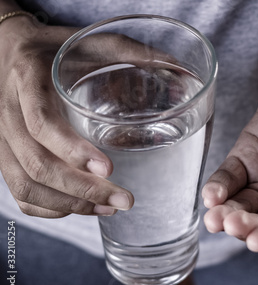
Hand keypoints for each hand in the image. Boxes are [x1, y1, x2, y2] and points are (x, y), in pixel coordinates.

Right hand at [0, 17, 139, 217]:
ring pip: (26, 185)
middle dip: (83, 189)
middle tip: (125, 200)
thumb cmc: (54, 48)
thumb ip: (127, 51)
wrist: (8, 52)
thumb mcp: (87, 41)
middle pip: (37, 164)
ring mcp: (2, 139)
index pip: (42, 123)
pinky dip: (49, 209)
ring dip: (70, 204)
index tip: (109, 168)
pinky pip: (18, 193)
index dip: (72, 150)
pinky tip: (82, 208)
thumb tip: (177, 67)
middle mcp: (7, 113)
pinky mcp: (4, 155)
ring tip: (110, 209)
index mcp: (28, 80)